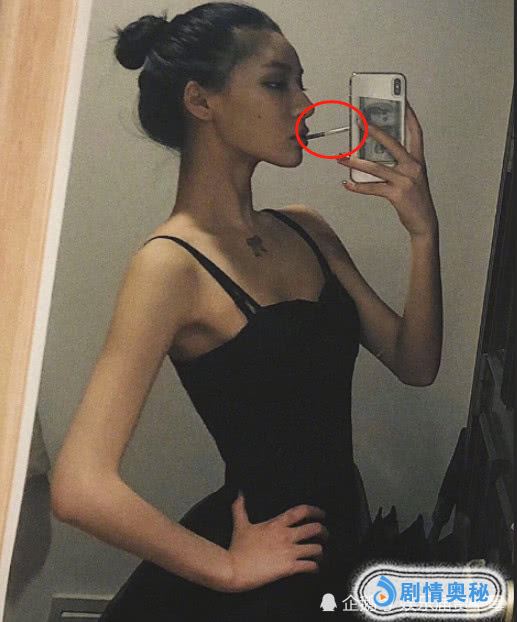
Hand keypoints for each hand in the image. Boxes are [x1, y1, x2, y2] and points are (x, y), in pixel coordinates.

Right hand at [222, 490, 328, 592]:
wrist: (233, 568)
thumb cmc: (237, 548)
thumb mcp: (240, 524)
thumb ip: (240, 508)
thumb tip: (239, 493)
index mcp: (276, 524)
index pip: (300, 512)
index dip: (314, 511)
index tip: (321, 513)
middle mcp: (286, 535)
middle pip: (314, 529)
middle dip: (324, 532)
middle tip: (325, 535)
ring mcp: (289, 552)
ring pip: (315, 548)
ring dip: (321, 551)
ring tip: (321, 554)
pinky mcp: (289, 568)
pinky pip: (309, 566)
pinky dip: (315, 567)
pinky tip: (315, 568)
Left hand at [337, 100, 437, 237]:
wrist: (424, 222)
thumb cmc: (415, 198)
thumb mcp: (411, 177)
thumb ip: (398, 164)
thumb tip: (374, 154)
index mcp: (418, 160)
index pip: (415, 131)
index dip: (408, 115)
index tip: (401, 100)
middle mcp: (413, 167)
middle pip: (392, 143)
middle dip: (374, 132)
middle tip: (359, 122)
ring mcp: (405, 180)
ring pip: (376, 167)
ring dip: (355, 162)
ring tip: (341, 158)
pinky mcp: (397, 194)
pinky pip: (372, 188)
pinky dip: (357, 187)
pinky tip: (346, 184)